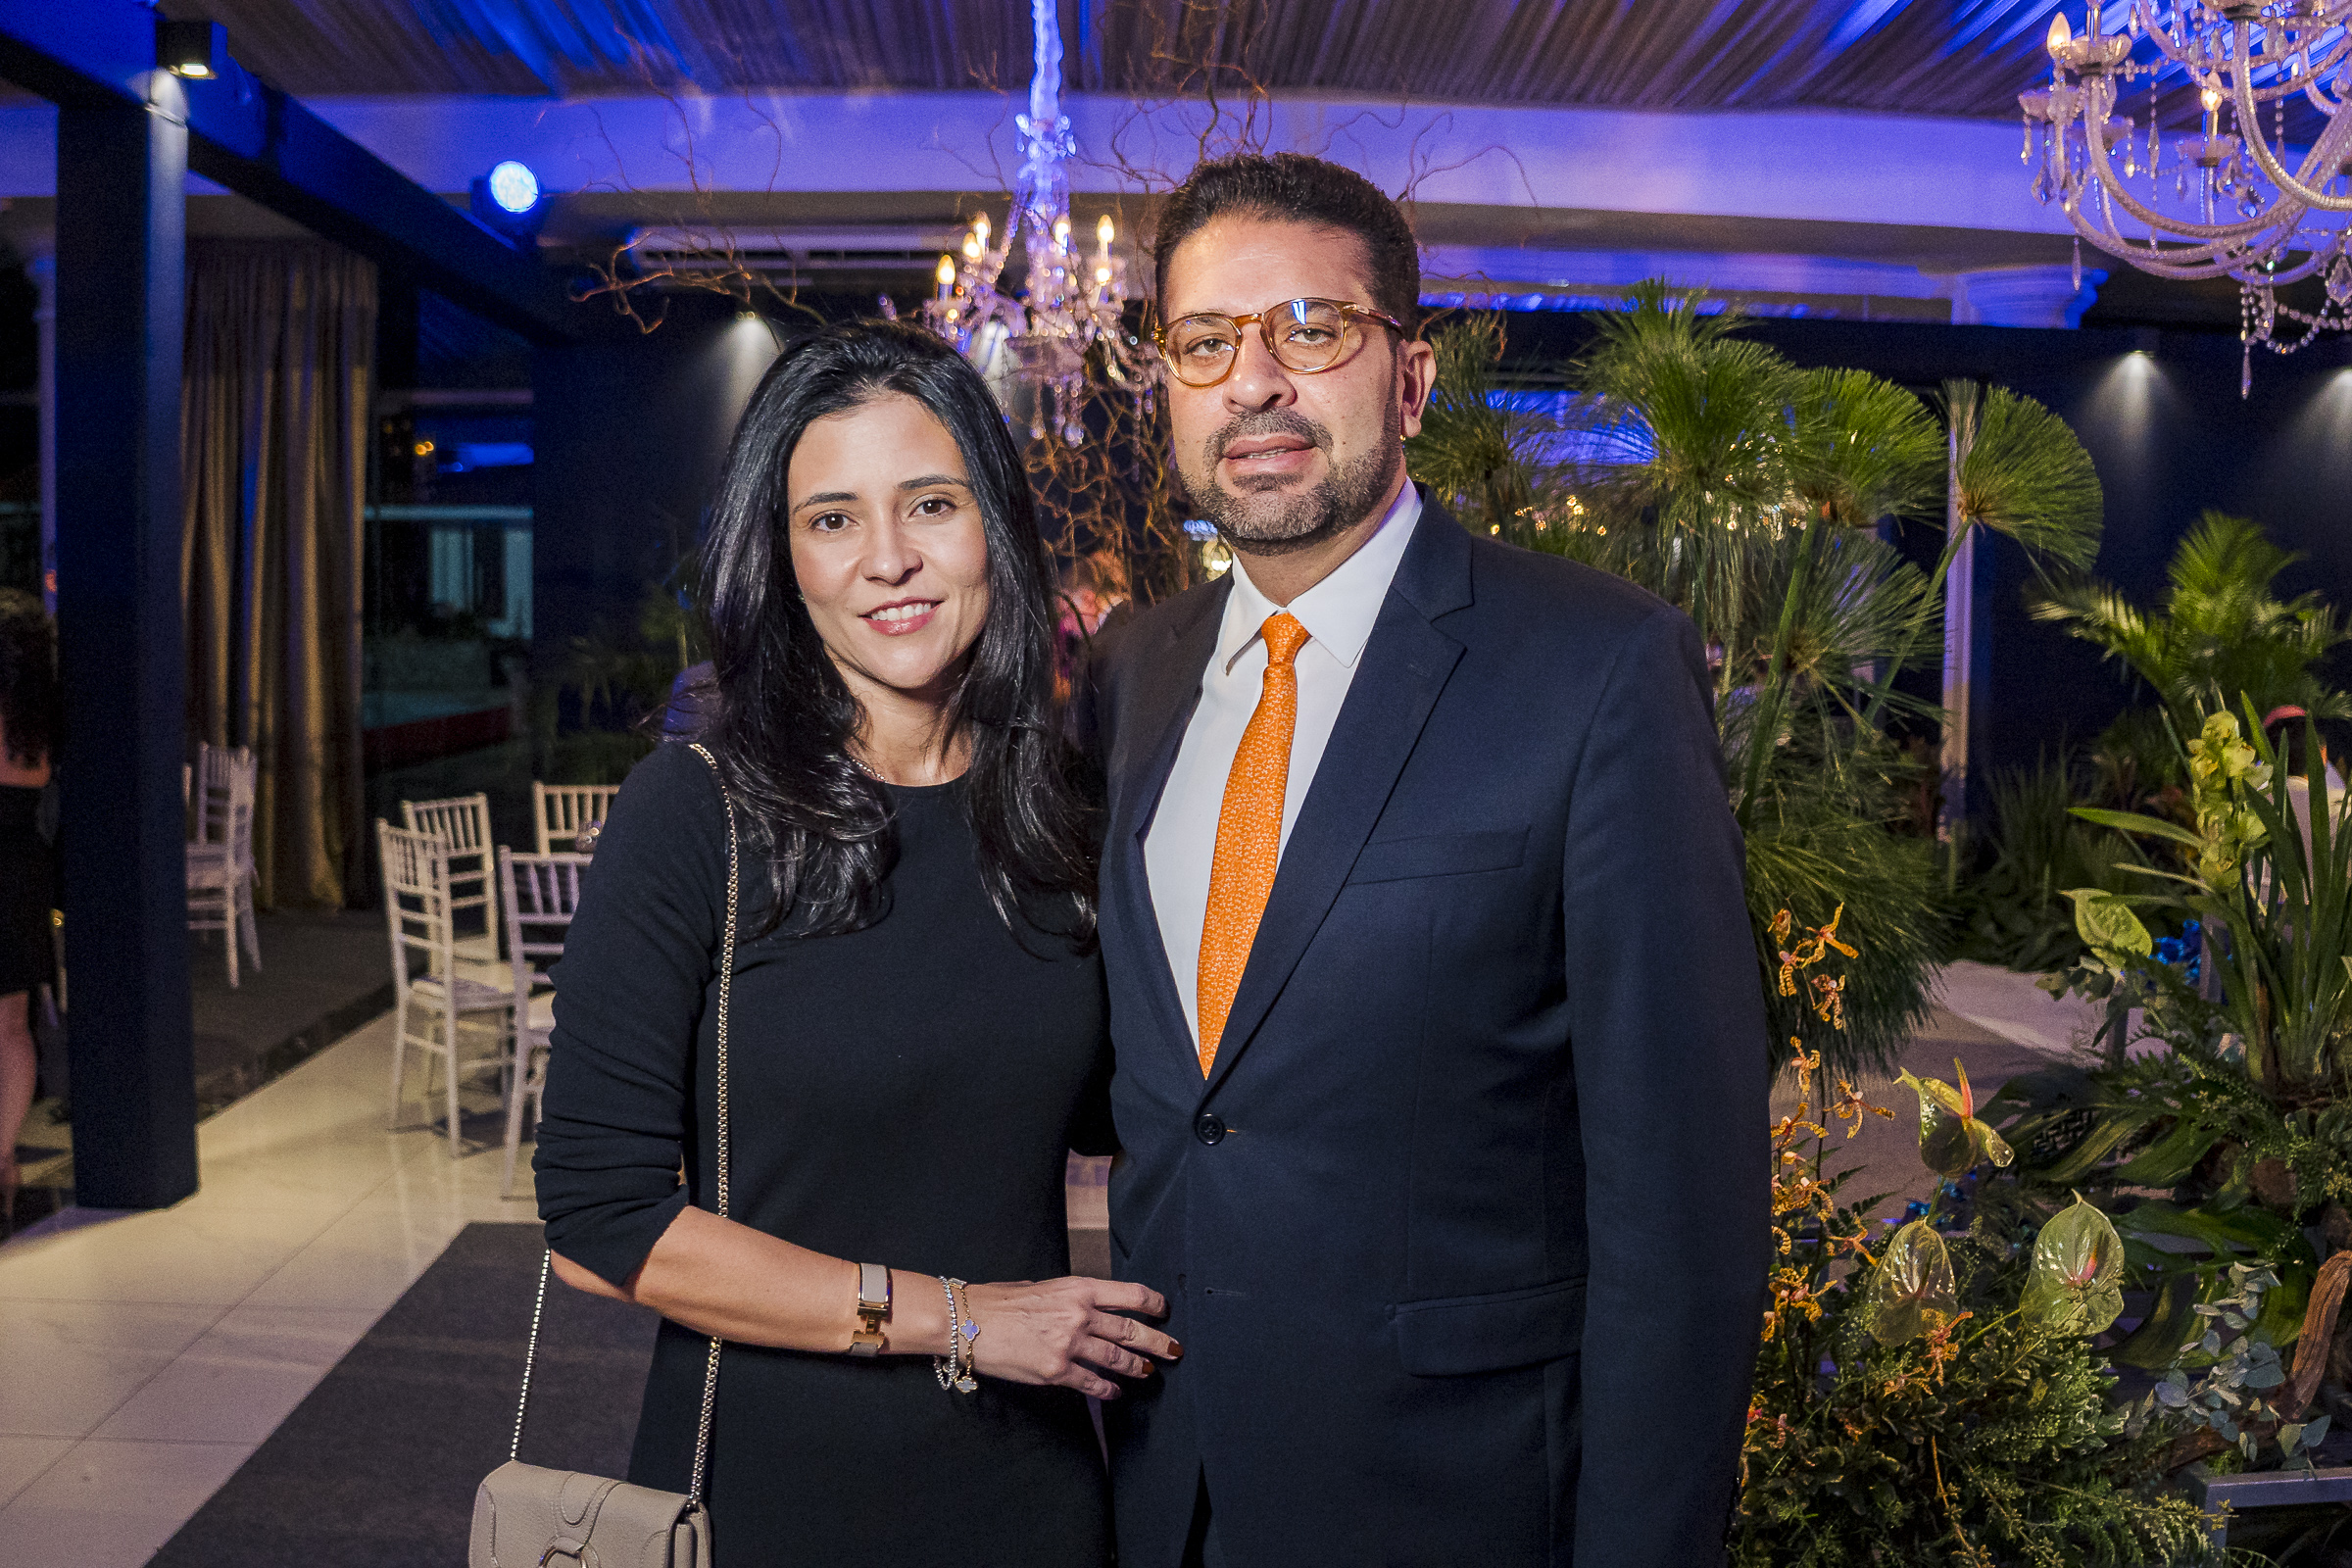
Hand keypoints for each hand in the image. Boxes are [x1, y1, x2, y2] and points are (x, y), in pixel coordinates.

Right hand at [960, 1277, 1177, 1399]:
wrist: (968, 1322)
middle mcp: (1079, 1315)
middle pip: (1131, 1330)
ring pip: (1117, 1359)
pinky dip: (1108, 1390)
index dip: (1152, 1303)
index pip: (1129, 1295)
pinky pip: (1092, 1384)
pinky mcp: (1056, 1372)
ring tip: (1149, 1372)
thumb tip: (1083, 1306)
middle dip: (1158, 1342)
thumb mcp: (1040, 1286)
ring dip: (1137, 1367)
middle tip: (1175, 1350)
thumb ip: (1067, 1297)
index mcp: (1077, 1289)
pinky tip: (1116, 1392)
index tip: (1164, 1311)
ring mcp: (1069, 1345)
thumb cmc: (998, 1301)